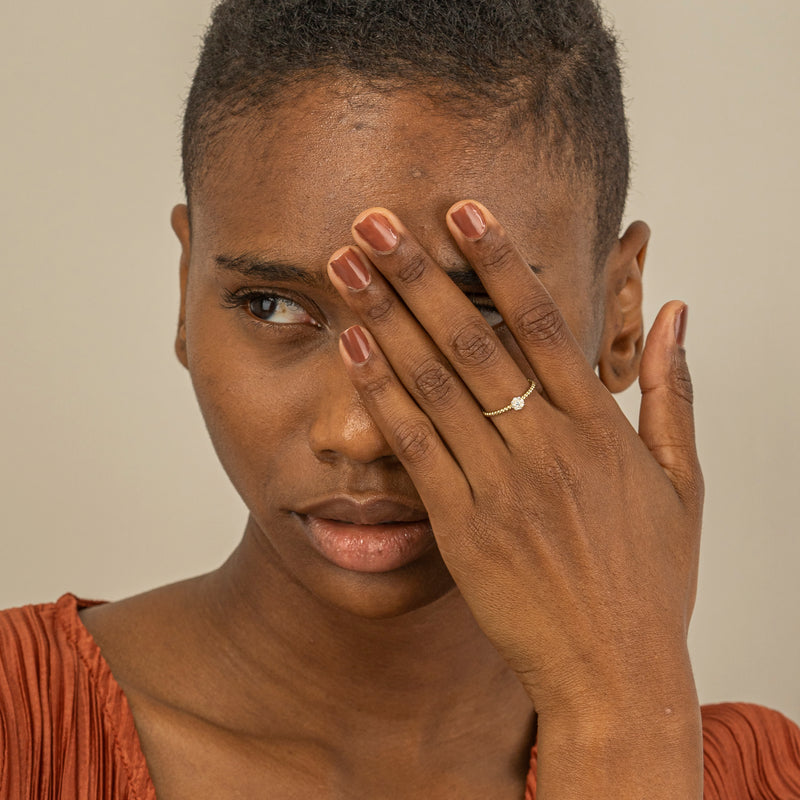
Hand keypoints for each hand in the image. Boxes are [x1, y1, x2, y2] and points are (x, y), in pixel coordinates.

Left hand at [327, 201, 702, 793]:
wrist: (613, 671)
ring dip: (384, 318)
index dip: (499, 260)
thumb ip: (673, 393)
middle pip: (472, 340)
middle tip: (373, 218)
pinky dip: (380, 395)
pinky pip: (414, 449)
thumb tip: (679, 314)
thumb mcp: (681, 483)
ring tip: (345, 265)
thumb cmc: (649, 578)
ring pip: (433, 385)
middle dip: (418, 272)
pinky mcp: (461, 526)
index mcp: (599, 429)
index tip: (462, 210)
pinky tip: (351, 349)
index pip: (542, 323)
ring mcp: (499, 487)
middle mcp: (546, 448)